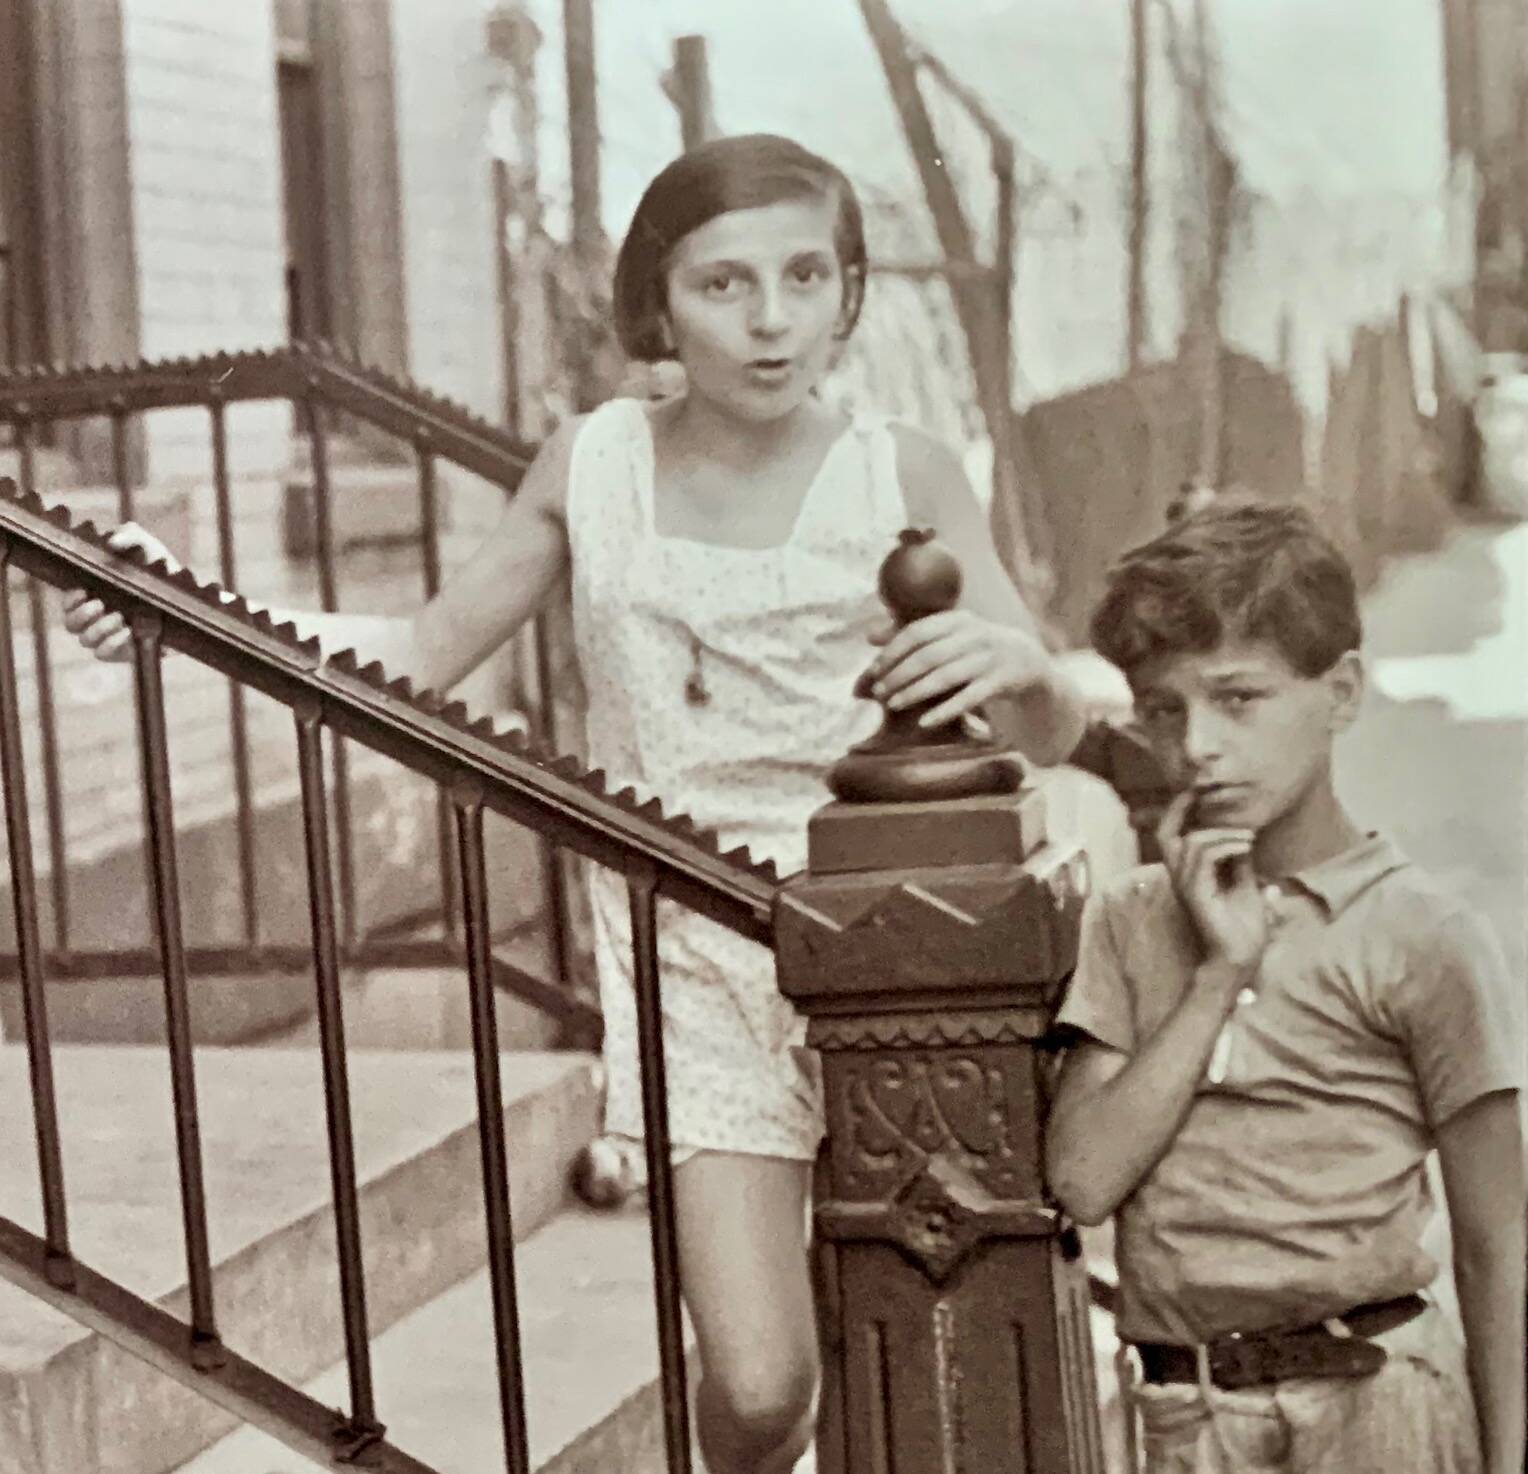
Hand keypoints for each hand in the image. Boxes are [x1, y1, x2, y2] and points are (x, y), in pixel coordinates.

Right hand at [60, 522, 177, 663]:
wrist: (190, 595)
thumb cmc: (159, 568)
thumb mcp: (145, 546)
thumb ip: (129, 536)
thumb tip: (113, 541)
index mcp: (93, 593)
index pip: (68, 602)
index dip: (69, 599)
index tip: (83, 591)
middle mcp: (97, 617)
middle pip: (71, 624)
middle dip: (82, 615)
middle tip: (100, 604)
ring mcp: (110, 636)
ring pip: (86, 640)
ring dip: (100, 629)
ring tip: (120, 617)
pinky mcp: (125, 651)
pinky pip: (104, 654)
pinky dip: (112, 644)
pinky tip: (127, 632)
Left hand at [861, 610, 1051, 728]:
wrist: (1026, 660)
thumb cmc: (973, 649)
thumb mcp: (948, 635)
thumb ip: (910, 634)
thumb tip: (868, 636)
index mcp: (958, 620)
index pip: (917, 632)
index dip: (892, 651)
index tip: (873, 669)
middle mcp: (975, 635)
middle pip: (928, 655)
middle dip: (899, 674)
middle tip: (877, 692)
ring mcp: (990, 658)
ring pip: (946, 677)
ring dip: (915, 691)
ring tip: (893, 704)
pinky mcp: (1001, 682)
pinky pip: (969, 698)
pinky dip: (945, 710)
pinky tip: (924, 722)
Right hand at [1156, 790, 1267, 974]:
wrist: (1241, 959)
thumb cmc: (1242, 926)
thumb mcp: (1244, 883)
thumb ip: (1238, 860)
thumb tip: (1243, 835)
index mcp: (1188, 873)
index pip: (1172, 834)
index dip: (1180, 810)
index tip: (1201, 791)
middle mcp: (1179, 877)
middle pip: (1165, 832)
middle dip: (1183, 809)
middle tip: (1207, 796)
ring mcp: (1185, 885)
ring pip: (1193, 841)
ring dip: (1224, 833)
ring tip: (1249, 836)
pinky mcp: (1196, 893)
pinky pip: (1203, 857)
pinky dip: (1227, 846)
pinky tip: (1246, 848)